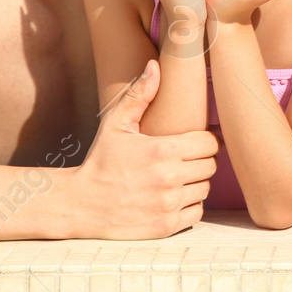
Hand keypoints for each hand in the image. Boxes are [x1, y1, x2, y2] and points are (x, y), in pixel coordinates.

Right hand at [74, 61, 218, 238]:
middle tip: (182, 161)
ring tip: (175, 180)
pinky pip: (196, 213)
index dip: (203, 141)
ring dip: (194, 184)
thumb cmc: (101, 161)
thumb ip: (139, 95)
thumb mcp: (116, 124)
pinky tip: (172, 199)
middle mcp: (169, 177)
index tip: (191, 144)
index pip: (209, 143)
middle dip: (199, 162)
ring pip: (205, 189)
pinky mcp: (166, 226)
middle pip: (210, 166)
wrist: (81, 204)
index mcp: (162, 149)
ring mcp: (168, 204)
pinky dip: (189, 206)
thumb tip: (155, 65)